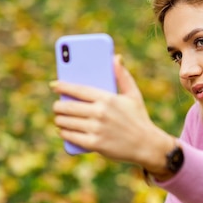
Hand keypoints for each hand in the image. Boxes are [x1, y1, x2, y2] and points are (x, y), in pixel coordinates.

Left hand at [50, 55, 170, 165]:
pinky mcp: (94, 144)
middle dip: (58, 106)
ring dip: (59, 119)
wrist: (148, 145)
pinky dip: (63, 133)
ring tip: (60, 118)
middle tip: (58, 106)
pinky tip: (63, 130)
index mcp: (107, 98)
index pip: (78, 89)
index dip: (62, 86)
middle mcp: (100, 112)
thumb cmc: (139, 118)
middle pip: (67, 106)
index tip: (54, 85)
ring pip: (65, 121)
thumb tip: (116, 57)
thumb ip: (123, 76)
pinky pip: (69, 136)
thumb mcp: (133, 95)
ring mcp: (96, 129)